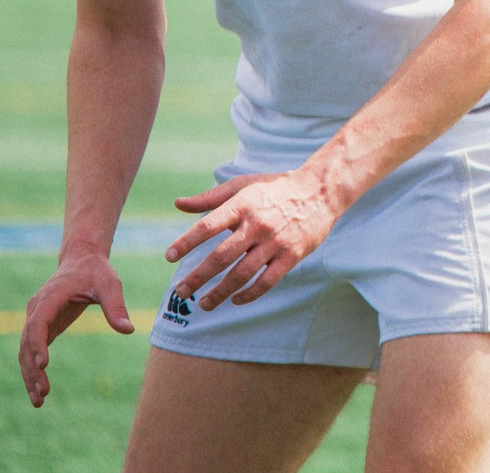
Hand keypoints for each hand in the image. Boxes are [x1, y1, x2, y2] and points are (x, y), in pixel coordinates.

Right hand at [18, 251, 129, 407]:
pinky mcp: (41, 328)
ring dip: (29, 375)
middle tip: (43, 392)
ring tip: (39, 401)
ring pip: (25, 351)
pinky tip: (40, 391)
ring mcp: (35, 319)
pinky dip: (33, 371)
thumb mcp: (110, 285)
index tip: (43, 365)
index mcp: (50, 297)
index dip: (37, 344)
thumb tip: (128, 330)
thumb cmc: (96, 272)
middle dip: (32, 369)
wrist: (82, 261)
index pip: (38, 323)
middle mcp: (36, 309)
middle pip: (27, 342)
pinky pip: (31, 352)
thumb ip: (116, 307)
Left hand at [165, 171, 340, 311]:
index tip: (169, 257)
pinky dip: (249, 294)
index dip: (186, 242)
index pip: (207, 226)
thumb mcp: (242, 185)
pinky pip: (267, 281)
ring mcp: (275, 242)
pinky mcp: (291, 255)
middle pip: (221, 256)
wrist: (320, 190)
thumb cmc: (275, 188)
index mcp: (242, 205)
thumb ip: (209, 198)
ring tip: (204, 304)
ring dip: (220, 292)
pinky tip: (235, 300)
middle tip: (181, 291)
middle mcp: (257, 225)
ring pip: (242, 274)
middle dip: (198, 277)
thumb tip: (178, 204)